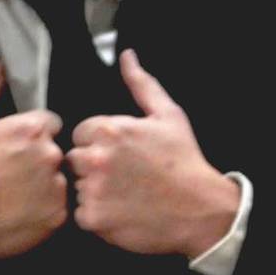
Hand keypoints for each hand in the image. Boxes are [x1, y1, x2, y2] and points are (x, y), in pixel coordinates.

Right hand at [0, 60, 67, 266]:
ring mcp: (57, 187)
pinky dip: (45, 209)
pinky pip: (60, 207)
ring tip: (15, 194)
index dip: (33, 134)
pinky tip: (21, 210)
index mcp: (31, 129)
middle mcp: (50, 155)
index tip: (16, 147)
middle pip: (57, 151)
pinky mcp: (58, 215)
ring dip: (44, 184)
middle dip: (40, 158)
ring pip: (60, 179)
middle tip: (13, 173)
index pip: (51, 123)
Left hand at [68, 50, 238, 257]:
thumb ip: (142, 84)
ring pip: (76, 187)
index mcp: (109, 129)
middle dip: (93, 166)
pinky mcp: (93, 218)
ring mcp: (93, 189)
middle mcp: (96, 158)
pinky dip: (98, 216)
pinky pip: (81, 215)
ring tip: (125, 195)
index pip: (81, 133)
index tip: (122, 156)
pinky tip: (122, 212)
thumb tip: (127, 56)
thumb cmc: (184, 160)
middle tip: (123, 177)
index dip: (100, 144)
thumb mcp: (168, 115)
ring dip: (94, 191)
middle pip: (74, 160)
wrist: (201, 208)